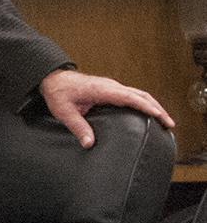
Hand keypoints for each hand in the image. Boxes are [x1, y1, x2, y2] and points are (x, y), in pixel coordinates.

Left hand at [38, 69, 174, 147]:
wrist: (52, 79)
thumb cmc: (58, 93)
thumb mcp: (64, 112)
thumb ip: (77, 127)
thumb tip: (89, 143)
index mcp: (101, 89)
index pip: (129, 97)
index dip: (144, 106)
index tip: (158, 115)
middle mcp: (110, 86)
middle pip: (140, 95)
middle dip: (157, 108)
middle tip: (169, 124)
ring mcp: (112, 87)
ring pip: (139, 94)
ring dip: (153, 105)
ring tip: (165, 121)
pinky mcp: (111, 89)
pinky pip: (133, 95)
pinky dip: (145, 103)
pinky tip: (150, 113)